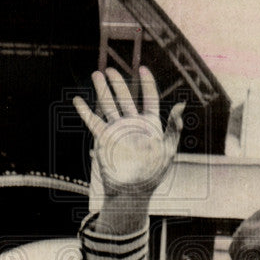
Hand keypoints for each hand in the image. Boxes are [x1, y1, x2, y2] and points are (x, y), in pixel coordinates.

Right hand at [73, 67, 183, 231]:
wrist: (132, 191)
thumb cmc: (153, 173)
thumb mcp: (169, 149)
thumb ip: (174, 127)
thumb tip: (181, 105)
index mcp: (150, 124)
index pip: (149, 97)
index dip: (147, 83)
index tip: (142, 68)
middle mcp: (133, 124)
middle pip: (125, 97)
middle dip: (118, 82)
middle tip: (110, 70)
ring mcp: (117, 130)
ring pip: (108, 105)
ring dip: (102, 91)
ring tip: (96, 75)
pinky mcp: (104, 139)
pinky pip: (93, 122)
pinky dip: (85, 112)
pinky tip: (78, 101)